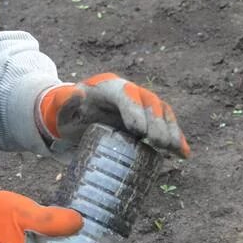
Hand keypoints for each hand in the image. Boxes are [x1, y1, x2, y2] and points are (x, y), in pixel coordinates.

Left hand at [39, 73, 190, 157]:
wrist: (73, 121)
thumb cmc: (66, 115)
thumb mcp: (59, 108)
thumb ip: (64, 100)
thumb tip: (76, 94)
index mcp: (109, 87)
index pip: (126, 94)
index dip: (135, 110)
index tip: (139, 132)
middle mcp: (130, 94)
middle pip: (149, 103)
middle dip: (156, 123)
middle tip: (158, 143)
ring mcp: (141, 108)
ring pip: (163, 114)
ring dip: (172, 131)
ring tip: (175, 150)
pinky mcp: (148, 123)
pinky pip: (166, 128)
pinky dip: (176, 140)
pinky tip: (184, 155)